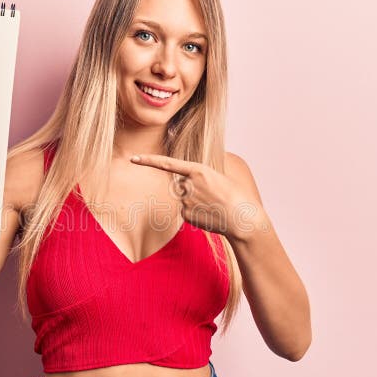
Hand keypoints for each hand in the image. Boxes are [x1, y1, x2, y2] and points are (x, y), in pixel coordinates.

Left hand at [129, 153, 263, 241]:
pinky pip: (186, 211)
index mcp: (198, 170)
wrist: (242, 218)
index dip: (148, 161)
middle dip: (192, 190)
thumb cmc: (235, 196)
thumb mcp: (219, 177)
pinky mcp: (186, 214)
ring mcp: (186, 200)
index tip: (134, 158)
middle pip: (180, 185)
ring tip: (213, 206)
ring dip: (195, 202)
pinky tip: (209, 214)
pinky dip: (196, 213)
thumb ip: (200, 177)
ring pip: (183, 199)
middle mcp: (188, 184)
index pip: (167, 164)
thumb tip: (187, 182)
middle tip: (211, 196)